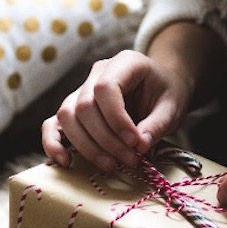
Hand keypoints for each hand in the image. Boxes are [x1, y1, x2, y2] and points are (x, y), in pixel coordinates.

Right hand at [41, 49, 192, 171]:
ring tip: (111, 165)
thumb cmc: (167, 93)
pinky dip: (53, 143)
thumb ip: (157, 124)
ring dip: (87, 146)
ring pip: (67, 116)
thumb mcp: (173, 107)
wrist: (161, 88)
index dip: (117, 119)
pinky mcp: (73, 109)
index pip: (106, 88)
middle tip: (130, 160)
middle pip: (84, 106)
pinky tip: (65, 161)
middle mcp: (97, 73)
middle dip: (106, 140)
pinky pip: (53, 124)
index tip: (135, 142)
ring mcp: (81, 90)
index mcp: (124, 63)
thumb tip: (139, 146)